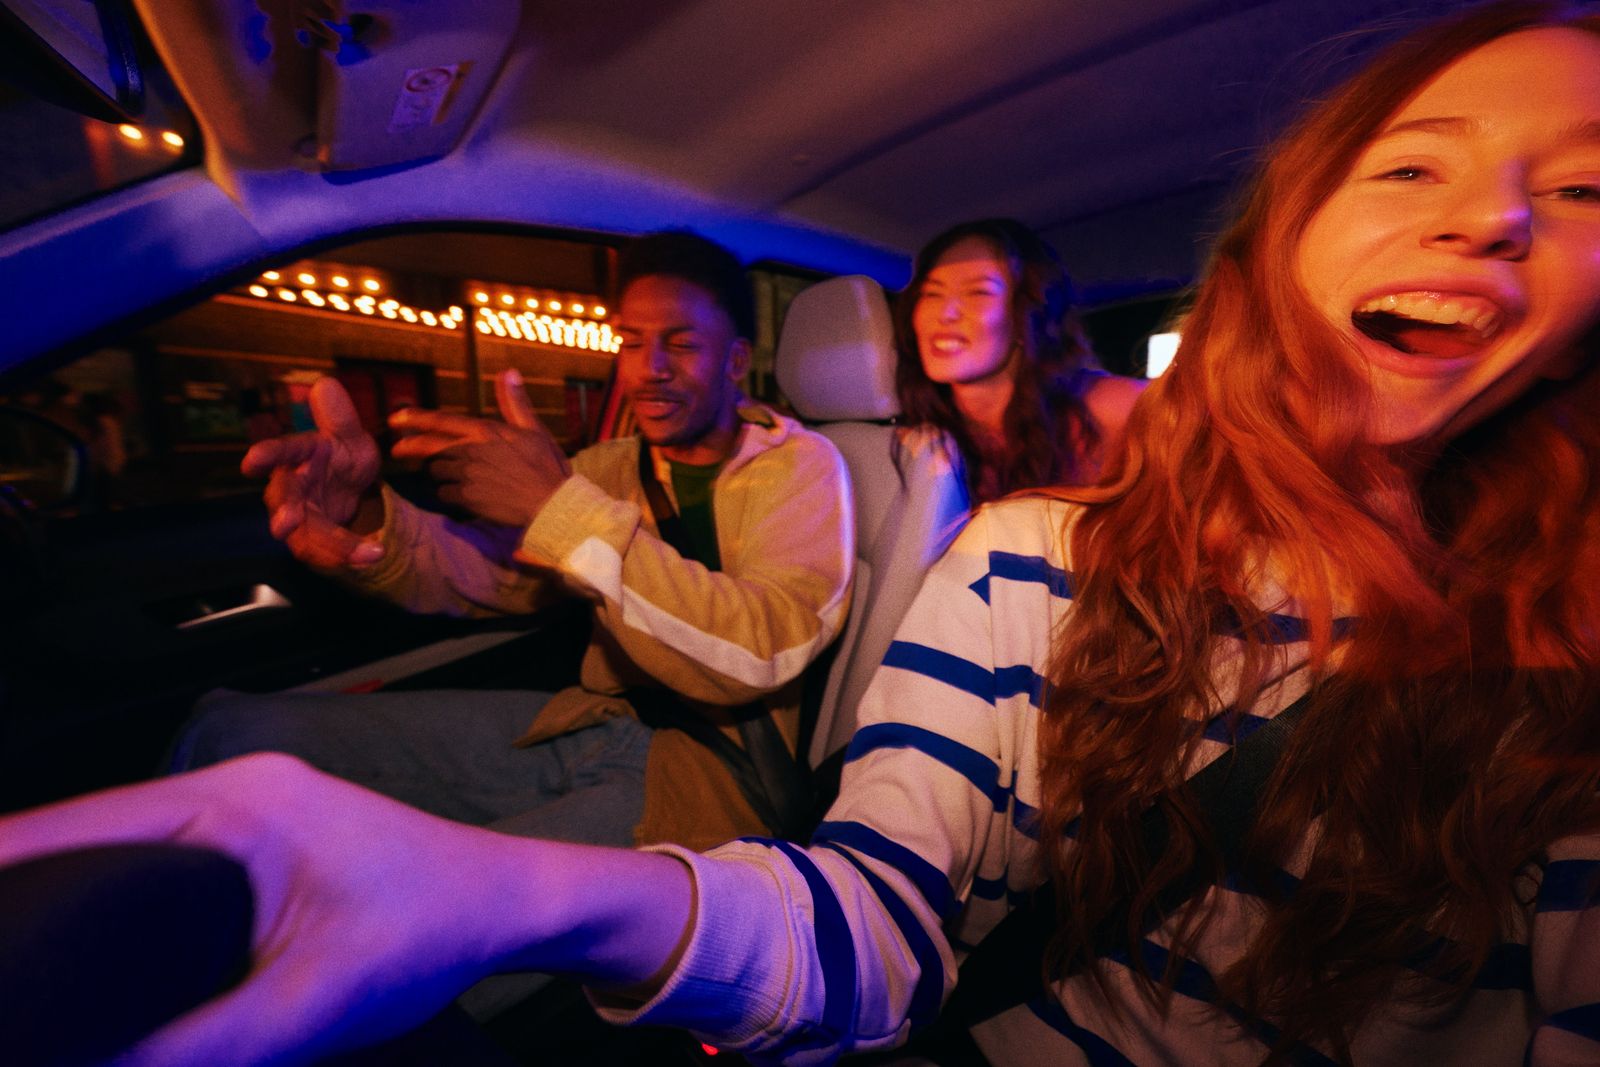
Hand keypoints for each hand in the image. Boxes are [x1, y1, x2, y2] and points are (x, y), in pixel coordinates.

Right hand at [0, 755, 517, 1066]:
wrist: (510, 905)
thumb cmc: (432, 934)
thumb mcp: (314, 1006)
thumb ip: (199, 1047)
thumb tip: (93, 1064)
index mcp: (241, 801)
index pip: (81, 830)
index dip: (8, 869)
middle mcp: (236, 785)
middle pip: (90, 834)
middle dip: (28, 886)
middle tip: (0, 955)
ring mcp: (251, 805)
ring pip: (126, 846)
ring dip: (74, 892)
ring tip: (23, 950)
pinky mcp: (263, 835)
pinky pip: (166, 857)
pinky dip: (122, 896)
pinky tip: (92, 943)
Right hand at [241, 379, 383, 568]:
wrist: (354, 488)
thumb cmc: (344, 456)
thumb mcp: (351, 437)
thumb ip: (340, 417)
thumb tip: (325, 384)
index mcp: (299, 455)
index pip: (282, 451)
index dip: (266, 455)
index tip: (250, 461)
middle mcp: (291, 487)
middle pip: (283, 500)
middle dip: (285, 512)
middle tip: (285, 524)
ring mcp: (297, 516)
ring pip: (306, 534)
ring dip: (334, 545)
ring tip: (367, 553)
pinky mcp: (309, 540)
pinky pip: (323, 553)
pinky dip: (348, 556)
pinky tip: (372, 556)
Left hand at [391, 370, 571, 527]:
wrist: (552, 502)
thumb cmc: (546, 465)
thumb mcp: (532, 428)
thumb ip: (514, 402)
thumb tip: (508, 372)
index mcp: (484, 431)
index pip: (441, 421)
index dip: (415, 418)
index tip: (395, 418)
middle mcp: (470, 451)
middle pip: (430, 448)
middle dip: (409, 447)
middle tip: (396, 450)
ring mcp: (467, 475)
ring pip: (438, 472)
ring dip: (440, 473)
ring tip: (452, 474)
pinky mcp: (468, 498)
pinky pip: (446, 495)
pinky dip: (450, 494)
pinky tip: (462, 495)